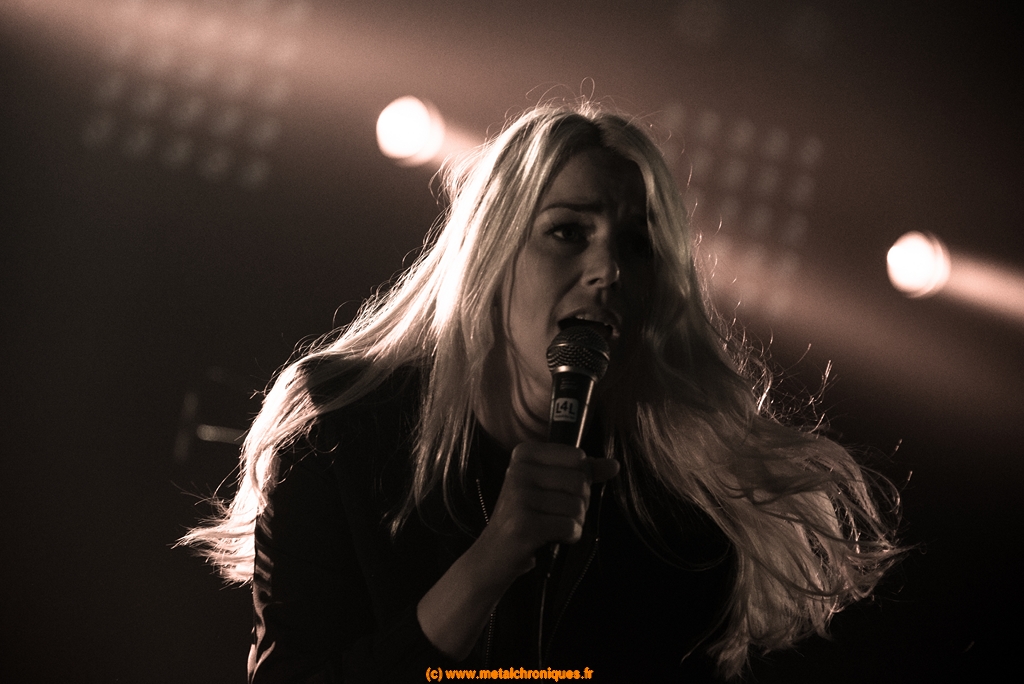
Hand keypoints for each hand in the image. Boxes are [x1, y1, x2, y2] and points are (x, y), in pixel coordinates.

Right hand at [479, 442, 619, 576]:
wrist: (495, 554)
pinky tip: (552, 538)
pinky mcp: (524, 524)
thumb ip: (583, 472)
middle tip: (555, 513)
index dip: (580, 479)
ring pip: (577, 506)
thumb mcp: (551, 486)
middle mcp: (518, 470)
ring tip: (552, 526)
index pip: (578, 458)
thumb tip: (613, 465)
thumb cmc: (527, 516)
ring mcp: (519, 497)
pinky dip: (569, 536)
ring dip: (574, 522)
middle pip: (580, 481)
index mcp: (524, 453)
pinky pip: (570, 527)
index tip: (559, 492)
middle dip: (579, 503)